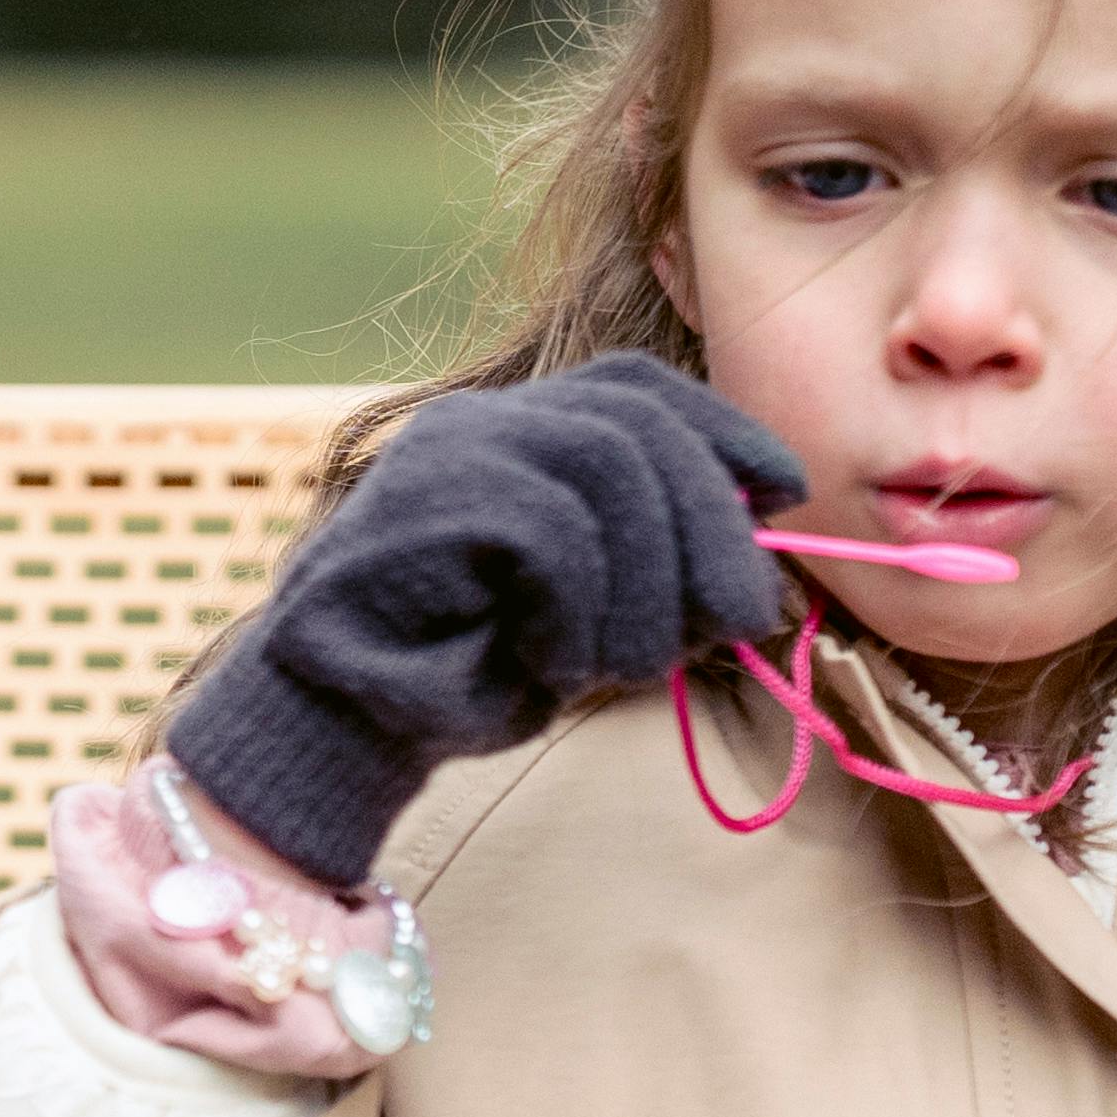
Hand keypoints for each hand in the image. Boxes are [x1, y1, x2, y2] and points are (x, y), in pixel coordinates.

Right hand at [165, 356, 809, 887]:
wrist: (332, 728)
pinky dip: (577, 613)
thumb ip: (657, 572)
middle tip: (741, 621)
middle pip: (641, 427)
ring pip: (610, 470)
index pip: (639, 388)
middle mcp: (484, 420)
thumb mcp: (589, 616)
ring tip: (625, 666)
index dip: (723, 430)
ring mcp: (449, 451)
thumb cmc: (462, 676)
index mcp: (519, 430)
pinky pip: (554, 533)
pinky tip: (551, 664)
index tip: (784, 492)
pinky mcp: (428, 501)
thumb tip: (762, 578)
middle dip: (712, 528)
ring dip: (649, 587)